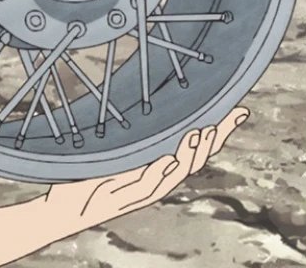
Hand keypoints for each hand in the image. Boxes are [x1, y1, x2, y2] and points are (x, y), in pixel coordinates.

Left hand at [46, 106, 249, 226]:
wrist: (67, 207)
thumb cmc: (91, 175)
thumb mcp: (116, 149)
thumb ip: (133, 131)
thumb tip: (143, 97)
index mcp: (159, 166)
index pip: (197, 146)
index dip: (220, 131)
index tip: (238, 111)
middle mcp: (157, 180)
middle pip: (195, 162)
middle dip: (212, 142)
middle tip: (222, 121)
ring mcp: (143, 192)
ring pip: (174, 175)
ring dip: (188, 154)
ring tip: (198, 134)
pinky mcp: (125, 201)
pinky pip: (146, 187)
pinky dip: (158, 173)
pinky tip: (167, 159)